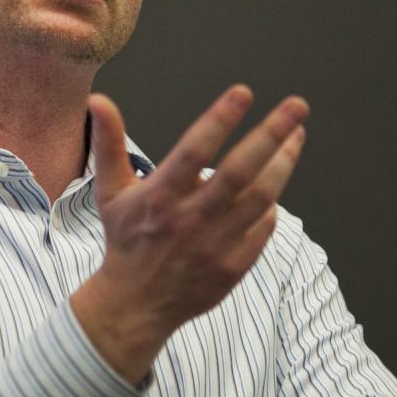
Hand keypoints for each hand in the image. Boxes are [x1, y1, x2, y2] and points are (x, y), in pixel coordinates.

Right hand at [73, 86, 307, 383]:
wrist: (135, 303)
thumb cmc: (127, 239)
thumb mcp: (110, 192)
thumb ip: (110, 144)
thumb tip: (99, 100)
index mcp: (159, 197)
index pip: (193, 151)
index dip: (219, 120)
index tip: (243, 92)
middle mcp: (189, 219)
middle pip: (239, 171)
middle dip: (271, 134)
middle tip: (297, 107)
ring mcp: (214, 245)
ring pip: (260, 197)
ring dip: (283, 163)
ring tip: (297, 136)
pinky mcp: (233, 266)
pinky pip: (262, 228)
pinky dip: (269, 205)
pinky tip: (274, 183)